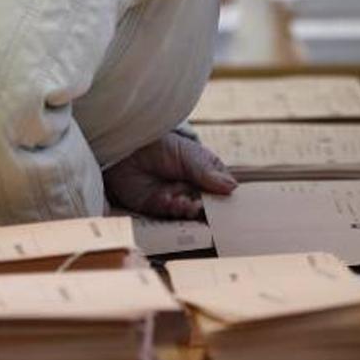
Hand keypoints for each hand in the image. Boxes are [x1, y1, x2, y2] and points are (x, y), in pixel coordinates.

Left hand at [103, 132, 236, 218]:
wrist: (127, 146)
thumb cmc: (162, 144)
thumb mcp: (189, 155)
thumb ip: (207, 172)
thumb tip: (233, 188)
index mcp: (205, 172)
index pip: (221, 189)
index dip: (226, 198)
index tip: (230, 206)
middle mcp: (191, 188)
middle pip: (207, 205)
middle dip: (208, 209)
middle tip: (207, 208)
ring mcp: (175, 198)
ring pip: (189, 212)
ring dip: (191, 210)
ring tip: (191, 206)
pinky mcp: (157, 208)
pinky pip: (169, 215)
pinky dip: (173, 210)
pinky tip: (173, 202)